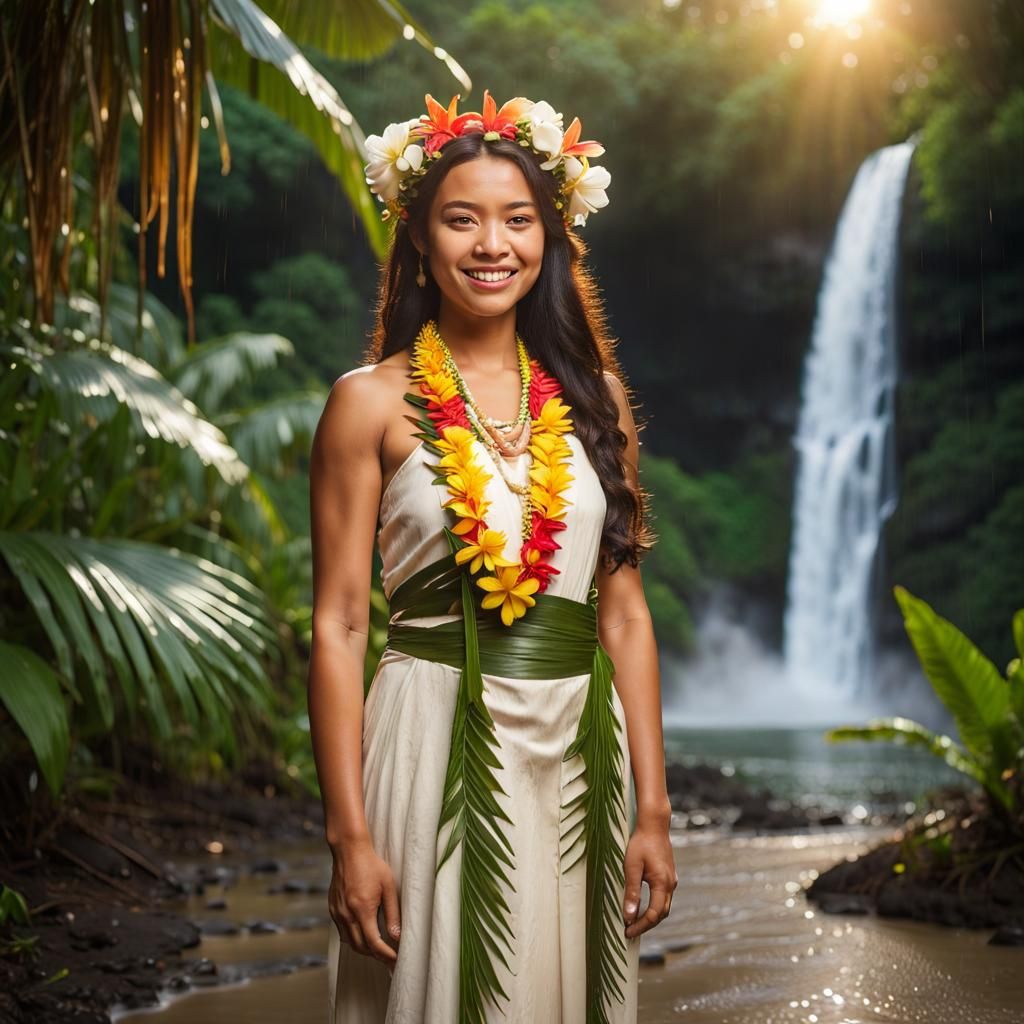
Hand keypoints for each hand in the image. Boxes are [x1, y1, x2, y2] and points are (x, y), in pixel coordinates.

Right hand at [329, 838, 400, 966]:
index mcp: (362, 909)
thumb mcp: (388, 887)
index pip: (374, 943)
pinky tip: (364, 934)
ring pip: (350, 942)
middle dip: (376, 956)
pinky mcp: (333, 909)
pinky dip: (354, 938)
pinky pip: (343, 932)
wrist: (349, 851)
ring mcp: (337, 913)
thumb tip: (397, 937)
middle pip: (360, 947)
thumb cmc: (371, 865)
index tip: (396, 960)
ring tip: (379, 949)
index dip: (386, 955)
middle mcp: (347, 915)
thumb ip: (393, 913)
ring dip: (364, 949)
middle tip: (390, 958)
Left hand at [622, 820, 676, 938]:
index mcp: (662, 884)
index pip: (654, 915)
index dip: (640, 926)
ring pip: (664, 906)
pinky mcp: (668, 875)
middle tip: (630, 931)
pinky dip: (654, 906)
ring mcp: (671, 880)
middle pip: (661, 914)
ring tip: (635, 922)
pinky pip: (663, 897)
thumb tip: (629, 916)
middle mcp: (670, 884)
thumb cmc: (641, 843)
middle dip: (646, 925)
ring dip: (651, 917)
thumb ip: (632, 892)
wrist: (654, 825)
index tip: (627, 931)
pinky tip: (643, 906)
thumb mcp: (632, 867)